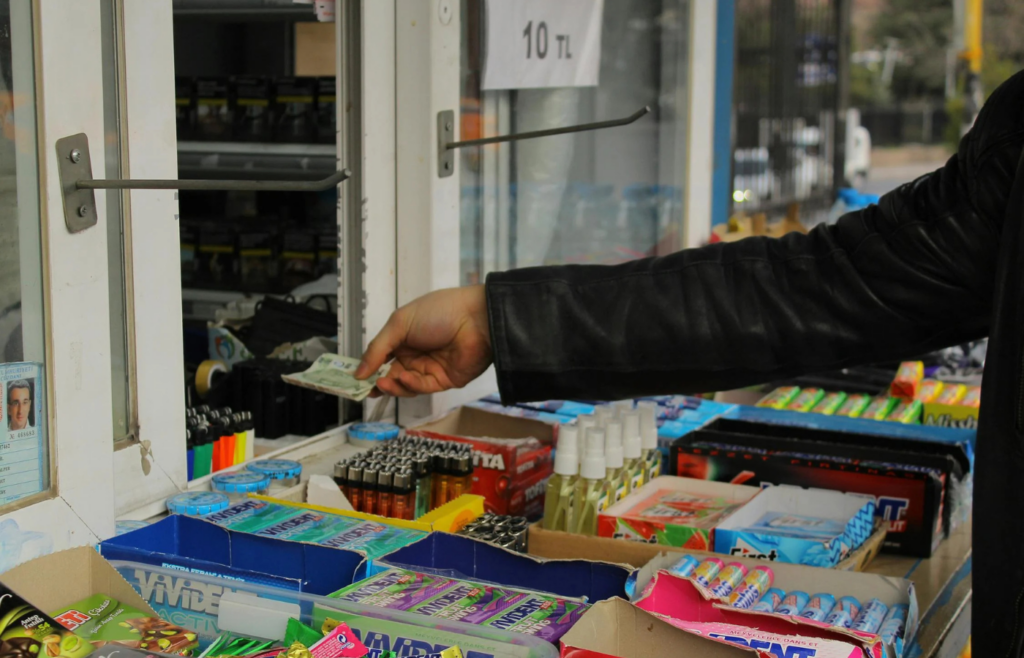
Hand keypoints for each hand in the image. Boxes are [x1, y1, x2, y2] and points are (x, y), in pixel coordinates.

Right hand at [355, 285, 491, 396]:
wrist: (477, 319)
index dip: (369, 367)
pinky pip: (422, 387)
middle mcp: (417, 352)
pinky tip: (404, 378)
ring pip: (405, 384)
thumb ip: (378, 348)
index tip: (354, 378)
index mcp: (404, 336)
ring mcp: (430, 367)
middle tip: (364, 389)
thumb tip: (358, 372)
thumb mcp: (400, 323)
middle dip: (378, 382)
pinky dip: (411, 384)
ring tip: (382, 383)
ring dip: (393, 385)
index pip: (382, 356)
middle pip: (391, 374)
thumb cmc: (440, 311)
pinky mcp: (444, 379)